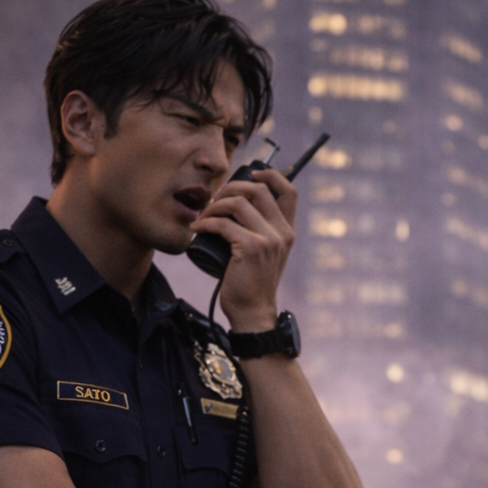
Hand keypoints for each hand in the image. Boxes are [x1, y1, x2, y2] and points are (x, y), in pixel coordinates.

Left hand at [191, 167, 295, 331]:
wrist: (253, 312)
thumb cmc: (252, 282)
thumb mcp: (265, 254)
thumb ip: (261, 232)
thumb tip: (237, 206)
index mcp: (287, 231)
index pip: (289, 191)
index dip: (270, 175)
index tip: (250, 175)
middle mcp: (282, 233)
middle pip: (258, 189)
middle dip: (231, 187)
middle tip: (214, 200)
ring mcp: (268, 240)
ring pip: (238, 202)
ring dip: (214, 205)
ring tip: (204, 216)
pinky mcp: (251, 248)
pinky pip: (224, 223)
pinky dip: (206, 222)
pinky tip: (198, 228)